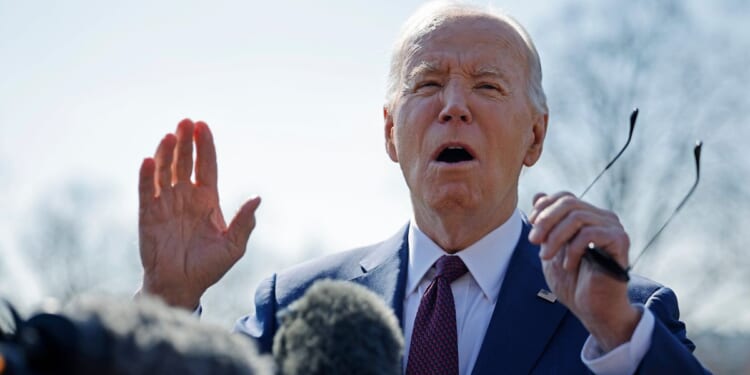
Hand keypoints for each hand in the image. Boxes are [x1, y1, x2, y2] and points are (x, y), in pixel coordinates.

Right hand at [137, 119, 260, 308]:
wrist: (182, 286)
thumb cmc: (209, 267)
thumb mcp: (234, 246)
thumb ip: (244, 221)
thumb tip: (258, 197)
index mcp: (207, 200)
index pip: (206, 166)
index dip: (205, 146)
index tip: (203, 125)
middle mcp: (185, 197)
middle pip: (184, 162)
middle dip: (185, 141)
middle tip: (185, 121)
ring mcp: (166, 204)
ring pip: (165, 171)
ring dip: (165, 152)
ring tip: (169, 135)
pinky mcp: (148, 215)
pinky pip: (146, 191)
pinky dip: (146, 175)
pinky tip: (148, 160)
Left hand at [528, 192, 639, 351]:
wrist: (592, 309)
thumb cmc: (573, 282)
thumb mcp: (551, 249)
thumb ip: (546, 224)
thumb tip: (538, 194)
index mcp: (588, 217)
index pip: (565, 197)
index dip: (544, 207)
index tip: (531, 226)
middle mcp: (603, 218)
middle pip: (569, 203)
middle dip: (545, 221)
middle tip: (533, 241)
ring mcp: (613, 228)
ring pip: (577, 217)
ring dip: (555, 237)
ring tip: (546, 256)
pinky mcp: (620, 241)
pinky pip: (590, 233)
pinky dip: (573, 249)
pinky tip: (568, 265)